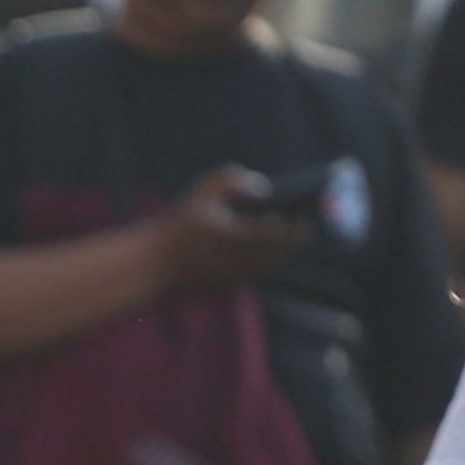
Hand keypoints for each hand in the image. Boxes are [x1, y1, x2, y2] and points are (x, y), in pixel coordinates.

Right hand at [150, 167, 312, 297]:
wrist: (154, 266)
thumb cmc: (177, 226)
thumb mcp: (199, 193)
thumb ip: (231, 180)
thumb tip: (263, 185)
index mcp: (234, 238)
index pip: (277, 232)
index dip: (296, 223)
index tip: (309, 212)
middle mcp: (240, 261)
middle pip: (281, 249)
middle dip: (297, 235)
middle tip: (310, 219)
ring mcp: (237, 276)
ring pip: (273, 262)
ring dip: (286, 247)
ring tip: (299, 230)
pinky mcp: (232, 284)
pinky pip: (260, 270)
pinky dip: (271, 257)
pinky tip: (277, 245)